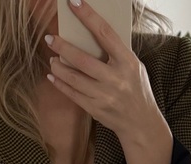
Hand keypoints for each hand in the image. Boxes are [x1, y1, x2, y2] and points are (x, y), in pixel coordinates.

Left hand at [45, 0, 164, 141]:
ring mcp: (104, 96)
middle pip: (82, 59)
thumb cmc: (137, 91)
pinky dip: (60, 84)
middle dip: (62, 47)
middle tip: (50, 39)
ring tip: (52, 59)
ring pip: (73, 78)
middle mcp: (115, 79)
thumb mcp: (135, 67)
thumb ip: (117, 54)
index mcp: (128, 62)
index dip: (88, 16)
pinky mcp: (95, 109)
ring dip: (58, 67)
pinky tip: (53, 76)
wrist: (141, 123)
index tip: (74, 3)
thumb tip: (93, 36)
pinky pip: (72, 94)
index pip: (105, 33)